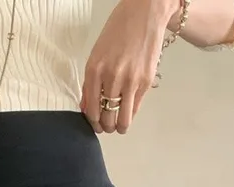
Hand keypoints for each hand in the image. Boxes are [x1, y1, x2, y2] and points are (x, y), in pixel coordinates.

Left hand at [81, 0, 177, 134]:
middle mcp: (111, 77)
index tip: (95, 124)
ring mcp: (130, 81)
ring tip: (119, 125)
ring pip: (123, 120)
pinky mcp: (146, 81)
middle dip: (106, 127)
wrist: (145, 13)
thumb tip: (87, 107)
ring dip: (119, 127)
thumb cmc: (119, 30)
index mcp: (95, 70)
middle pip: (106, 119)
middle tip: (107, 126)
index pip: (91, 110)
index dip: (93, 122)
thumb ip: (91, 82)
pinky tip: (129, 109)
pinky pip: (136, 108)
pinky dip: (131, 113)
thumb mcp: (97, 54)